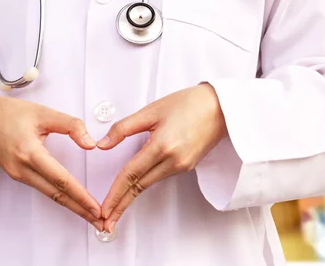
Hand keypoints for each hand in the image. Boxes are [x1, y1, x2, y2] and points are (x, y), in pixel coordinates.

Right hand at [0, 93, 103, 230]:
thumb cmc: (8, 112)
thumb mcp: (43, 112)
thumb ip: (70, 125)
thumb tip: (91, 144)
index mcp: (29, 152)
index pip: (60, 179)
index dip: (80, 195)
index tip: (96, 207)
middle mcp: (22, 168)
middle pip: (56, 195)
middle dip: (80, 210)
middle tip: (100, 222)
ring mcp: (18, 174)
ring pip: (49, 194)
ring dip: (71, 206)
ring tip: (90, 216)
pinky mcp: (17, 175)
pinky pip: (42, 189)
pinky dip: (59, 197)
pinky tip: (71, 201)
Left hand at [97, 83, 227, 232]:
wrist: (222, 107)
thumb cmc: (189, 103)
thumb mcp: (151, 111)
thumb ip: (124, 128)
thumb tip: (102, 144)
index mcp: (162, 146)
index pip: (131, 175)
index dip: (115, 194)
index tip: (104, 209)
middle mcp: (173, 161)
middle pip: (139, 187)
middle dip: (120, 205)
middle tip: (105, 222)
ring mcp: (182, 166)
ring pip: (149, 183)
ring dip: (131, 197)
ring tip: (115, 208)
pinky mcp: (187, 166)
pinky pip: (159, 177)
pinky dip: (144, 185)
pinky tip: (134, 190)